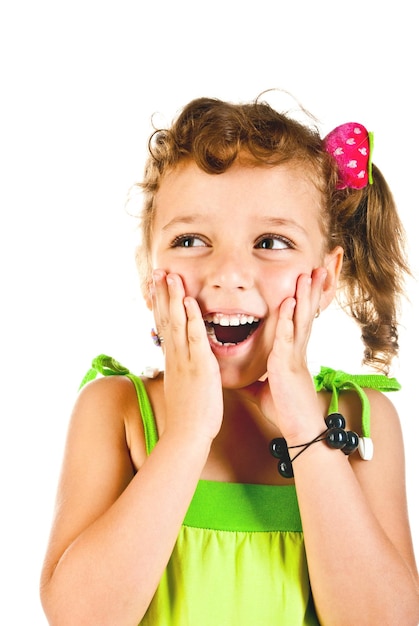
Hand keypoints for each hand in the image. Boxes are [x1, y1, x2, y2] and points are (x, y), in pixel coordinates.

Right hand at [152, 270, 223, 442]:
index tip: (156, 287)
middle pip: (165, 319)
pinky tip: (188, 302)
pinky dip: (191, 319)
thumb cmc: (189, 414)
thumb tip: (179, 364)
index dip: (160, 305)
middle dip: (162, 294)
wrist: (187, 434)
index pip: (164, 326)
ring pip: (177, 323)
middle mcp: (175, 356)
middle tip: (158, 272)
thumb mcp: (181, 387)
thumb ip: (181, 371)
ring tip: (170, 276)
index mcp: (173, 360)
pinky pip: (195, 337)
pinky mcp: (200, 366)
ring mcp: (186, 360)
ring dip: (173, 298)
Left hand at [242, 269, 326, 440]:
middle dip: (308, 290)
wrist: (299, 428)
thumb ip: (254, 379)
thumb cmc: (284, 409)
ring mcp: (294, 355)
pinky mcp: (287, 364)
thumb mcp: (264, 389)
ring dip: (303, 296)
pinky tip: (289, 303)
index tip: (303, 282)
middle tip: (314, 269)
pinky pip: (288, 337)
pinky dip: (288, 319)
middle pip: (303, 313)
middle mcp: (295, 350)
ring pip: (300, 319)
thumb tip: (240, 378)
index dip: (300, 301)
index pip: (295, 321)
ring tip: (307, 274)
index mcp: (290, 354)